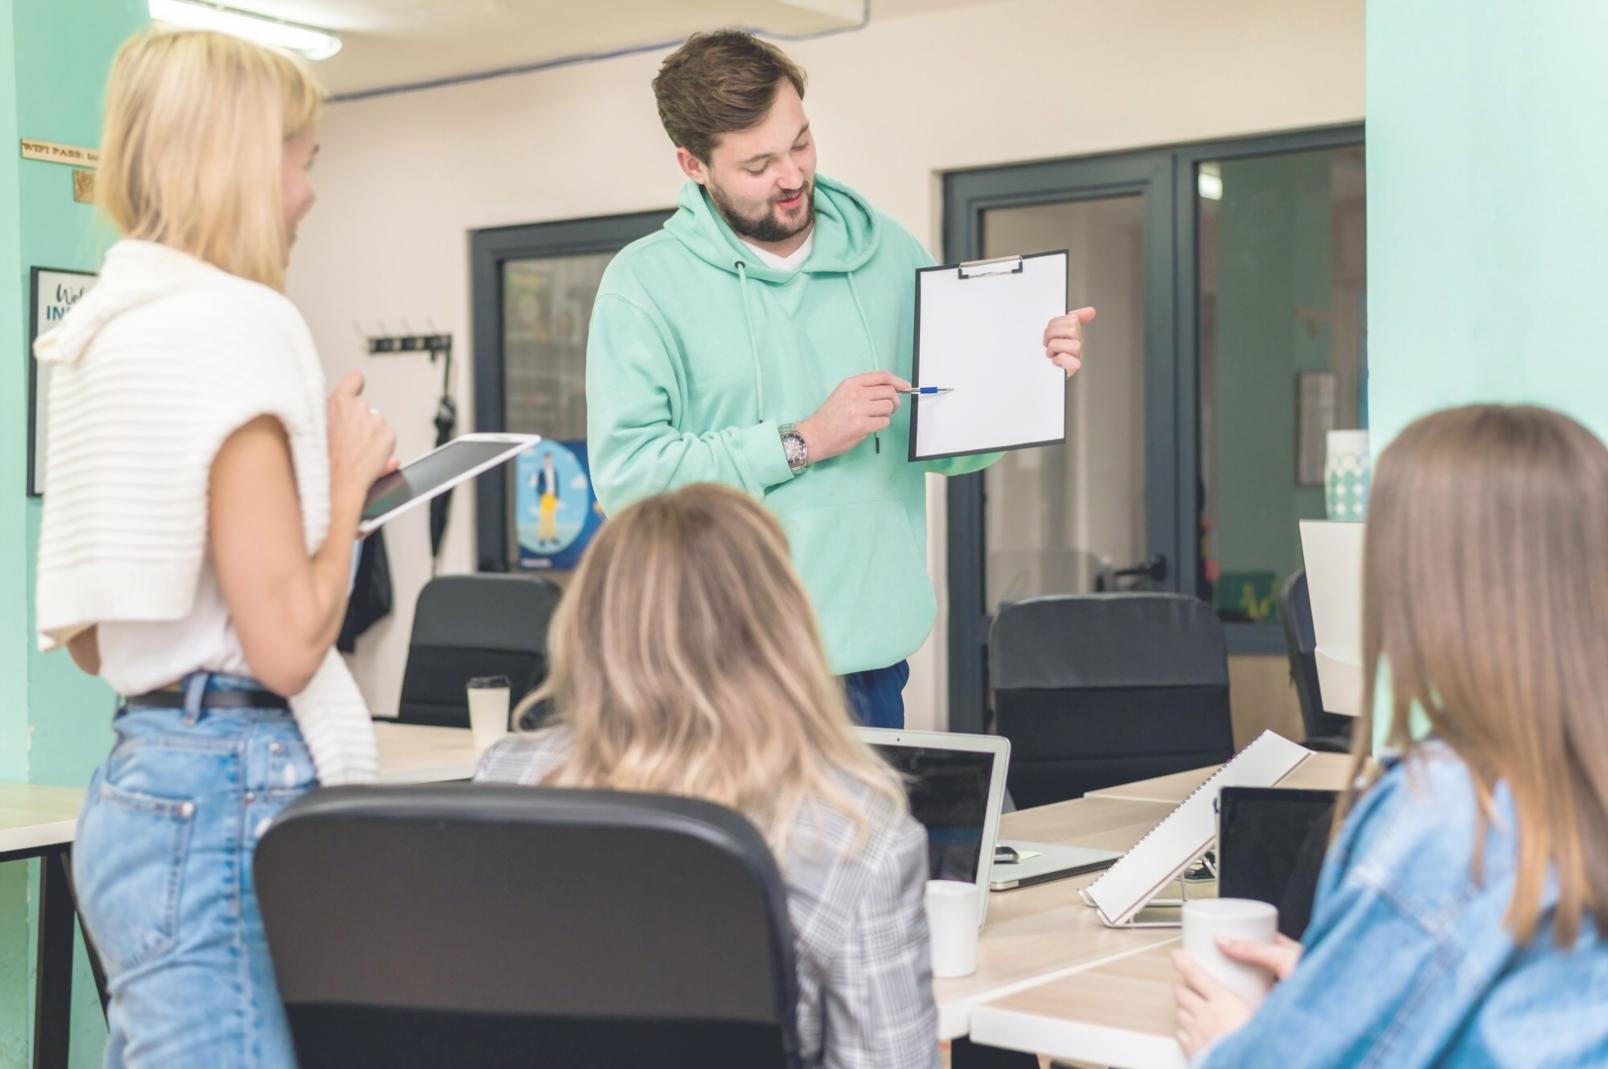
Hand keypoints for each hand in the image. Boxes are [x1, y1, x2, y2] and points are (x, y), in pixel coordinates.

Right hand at [326, 371, 396, 507]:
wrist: (333, 483)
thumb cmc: (319, 461)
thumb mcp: (313, 429)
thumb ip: (330, 416)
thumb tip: (337, 413)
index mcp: (337, 402)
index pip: (354, 380)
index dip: (356, 386)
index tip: (356, 391)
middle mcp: (359, 407)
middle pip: (364, 410)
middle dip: (360, 423)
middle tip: (348, 443)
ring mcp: (376, 421)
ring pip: (376, 426)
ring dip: (370, 437)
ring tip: (355, 455)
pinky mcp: (388, 435)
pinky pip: (386, 440)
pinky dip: (381, 449)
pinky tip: (367, 460)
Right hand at [796, 371, 910, 462]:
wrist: (814, 435)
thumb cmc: (829, 417)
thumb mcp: (843, 393)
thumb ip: (864, 389)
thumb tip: (891, 390)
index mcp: (851, 383)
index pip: (882, 377)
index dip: (898, 381)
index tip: (906, 387)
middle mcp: (856, 394)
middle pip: (890, 392)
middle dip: (895, 401)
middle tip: (890, 408)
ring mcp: (859, 410)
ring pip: (889, 407)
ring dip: (887, 414)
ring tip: (875, 418)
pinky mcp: (861, 426)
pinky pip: (884, 422)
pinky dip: (881, 425)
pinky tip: (870, 426)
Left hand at [1044, 306, 1095, 377]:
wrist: (1039, 374)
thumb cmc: (1047, 355)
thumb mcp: (1055, 332)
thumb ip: (1071, 319)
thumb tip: (1091, 311)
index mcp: (1074, 334)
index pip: (1072, 319)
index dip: (1055, 324)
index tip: (1050, 333)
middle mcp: (1077, 345)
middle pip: (1072, 330)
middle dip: (1052, 334)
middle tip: (1047, 343)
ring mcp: (1077, 358)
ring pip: (1074, 345)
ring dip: (1054, 348)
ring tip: (1051, 353)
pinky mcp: (1073, 370)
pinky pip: (1073, 362)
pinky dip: (1061, 360)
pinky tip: (1056, 361)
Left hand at [1171, 936, 1300, 1056]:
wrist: (1246, 1066)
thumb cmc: (1259, 1047)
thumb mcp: (1267, 1016)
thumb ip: (1265, 999)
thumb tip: (1272, 987)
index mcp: (1223, 1002)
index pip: (1194, 974)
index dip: (1183, 962)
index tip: (1177, 954)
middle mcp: (1205, 1016)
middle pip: (1181, 992)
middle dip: (1183, 986)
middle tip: (1189, 985)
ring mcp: (1196, 1034)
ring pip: (1179, 1012)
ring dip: (1183, 1007)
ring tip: (1193, 1008)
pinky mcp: (1193, 1051)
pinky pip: (1180, 1034)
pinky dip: (1184, 1029)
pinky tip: (1195, 1031)